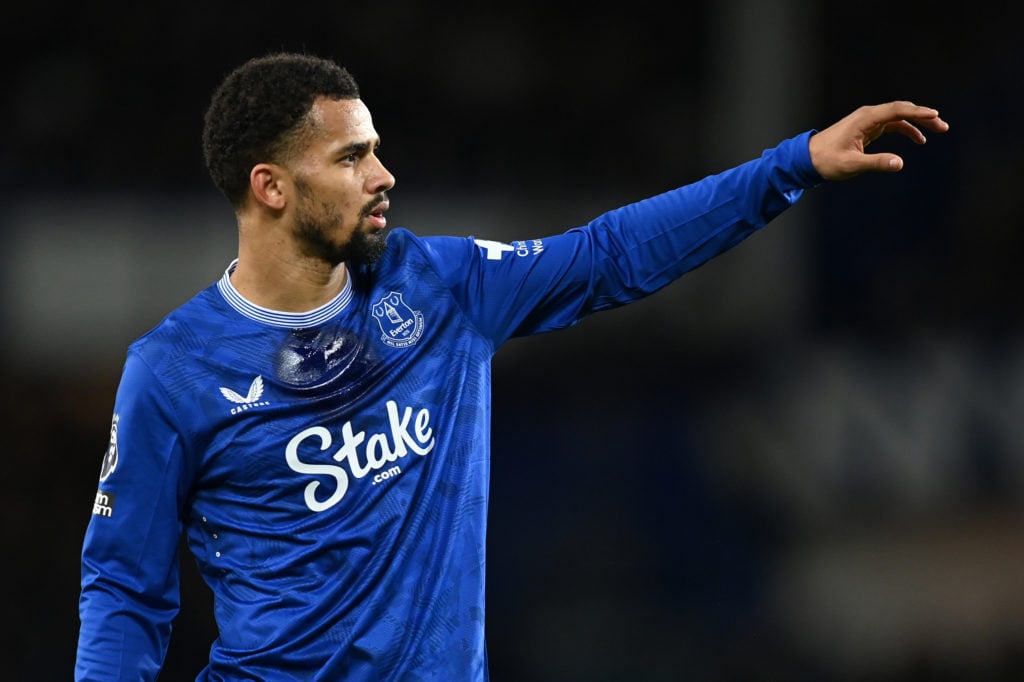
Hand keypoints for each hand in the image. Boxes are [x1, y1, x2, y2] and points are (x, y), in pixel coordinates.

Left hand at [809, 101, 948, 180]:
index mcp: (864, 119)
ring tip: (938, 130)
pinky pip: (892, 125)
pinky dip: (906, 129)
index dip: (917, 112)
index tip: (935, 115)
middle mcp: (867, 116)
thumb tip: (899, 163)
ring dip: (918, 122)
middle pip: (901, 110)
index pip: (896, 110)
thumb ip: (876, 162)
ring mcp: (868, 121)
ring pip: (898, 117)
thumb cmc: (826, 161)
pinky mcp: (867, 129)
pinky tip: (918, 139)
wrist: (807, 160)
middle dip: (923, 116)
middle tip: (943, 125)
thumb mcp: (852, 165)